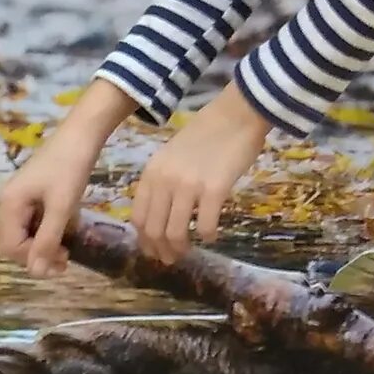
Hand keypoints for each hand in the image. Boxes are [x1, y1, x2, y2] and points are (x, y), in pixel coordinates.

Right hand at [0, 81, 133, 276]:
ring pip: (26, 233)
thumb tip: (35, 272)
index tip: (62, 264)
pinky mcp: (34, 193)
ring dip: (45, 244)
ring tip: (69, 249)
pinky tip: (68, 229)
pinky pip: (35, 221)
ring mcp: (21, 197)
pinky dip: (49, 230)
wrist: (83, 133)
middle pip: (15, 242)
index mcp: (10, 204)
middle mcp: (9, 201)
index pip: (10, 247)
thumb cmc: (71, 167)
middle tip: (66, 259)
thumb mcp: (62, 206)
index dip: (32, 260)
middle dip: (38, 254)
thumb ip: (47, 240)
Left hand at [129, 81, 272, 265]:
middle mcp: (165, 181)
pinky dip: (208, 235)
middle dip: (162, 250)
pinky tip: (212, 235)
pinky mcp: (214, 190)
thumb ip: (162, 182)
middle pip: (154, 230)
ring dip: (181, 248)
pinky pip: (206, 225)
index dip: (144, 240)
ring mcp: (189, 186)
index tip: (154, 250)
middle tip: (172, 258)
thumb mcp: (171, 156)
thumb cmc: (206, 134)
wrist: (234, 115)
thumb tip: (161, 216)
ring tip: (190, 250)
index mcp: (152, 173)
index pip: (138, 218)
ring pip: (175, 232)